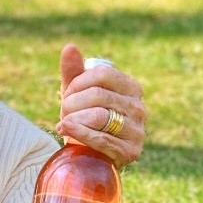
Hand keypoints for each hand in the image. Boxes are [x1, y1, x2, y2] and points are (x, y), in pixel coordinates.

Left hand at [56, 44, 145, 167]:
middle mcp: (139, 107)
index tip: (67, 95)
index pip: (102, 74)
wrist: (88, 156)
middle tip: (64, 113)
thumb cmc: (83, 120)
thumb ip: (73, 72)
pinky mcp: (131, 151)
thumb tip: (69, 47)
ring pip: (98, 117)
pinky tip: (65, 131)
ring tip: (64, 124)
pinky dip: (78, 134)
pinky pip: (100, 139)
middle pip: (98, 95)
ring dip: (73, 120)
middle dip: (72, 104)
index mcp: (131, 88)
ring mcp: (138, 130)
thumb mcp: (76, 94)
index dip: (78, 83)